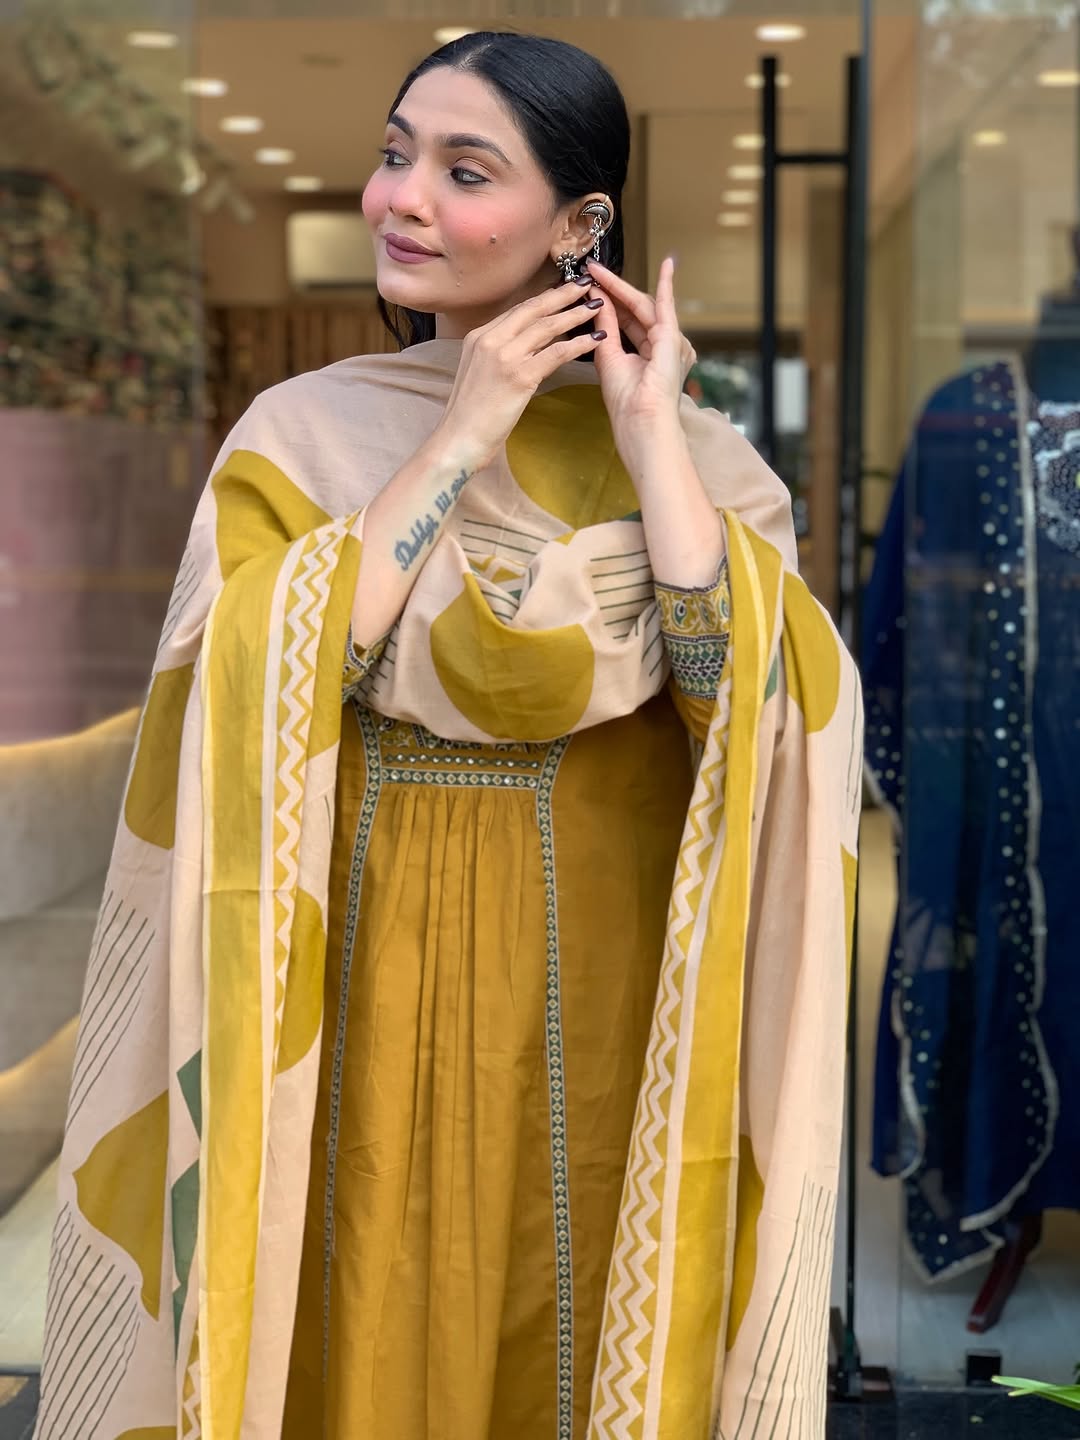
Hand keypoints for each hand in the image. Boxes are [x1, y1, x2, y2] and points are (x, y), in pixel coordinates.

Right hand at [438, 284, 604, 469]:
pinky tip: (596, 340)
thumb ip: (498, 355)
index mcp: (479, 337)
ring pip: (547, 327)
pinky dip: (579, 344)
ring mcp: (504, 357)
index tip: (563, 289)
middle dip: (563, 294)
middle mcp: (490, 340)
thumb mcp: (479, 374)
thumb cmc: (469, 416)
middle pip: (533, 309)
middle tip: (586, 284)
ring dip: (575, 314)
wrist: (458, 440)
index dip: (544, 298)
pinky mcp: (519, 376)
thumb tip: (527, 346)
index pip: (518, 310)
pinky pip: (557, 353)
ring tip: (597, 307)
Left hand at [585, 257, 696, 467]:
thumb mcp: (608, 357)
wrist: (641, 423)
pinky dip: (666, 285)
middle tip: (590, 270)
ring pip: (643, 306)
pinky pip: (666, 307)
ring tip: (598, 270)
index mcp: (649, 354)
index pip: (628, 320)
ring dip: (621, 287)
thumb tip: (597, 300)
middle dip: (613, 289)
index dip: (609, 302)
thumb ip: (605, 328)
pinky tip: (667, 264)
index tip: (590, 285)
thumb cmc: (627, 404)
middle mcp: (664, 346)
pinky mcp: (673, 339)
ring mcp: (672, 342)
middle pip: (635, 310)